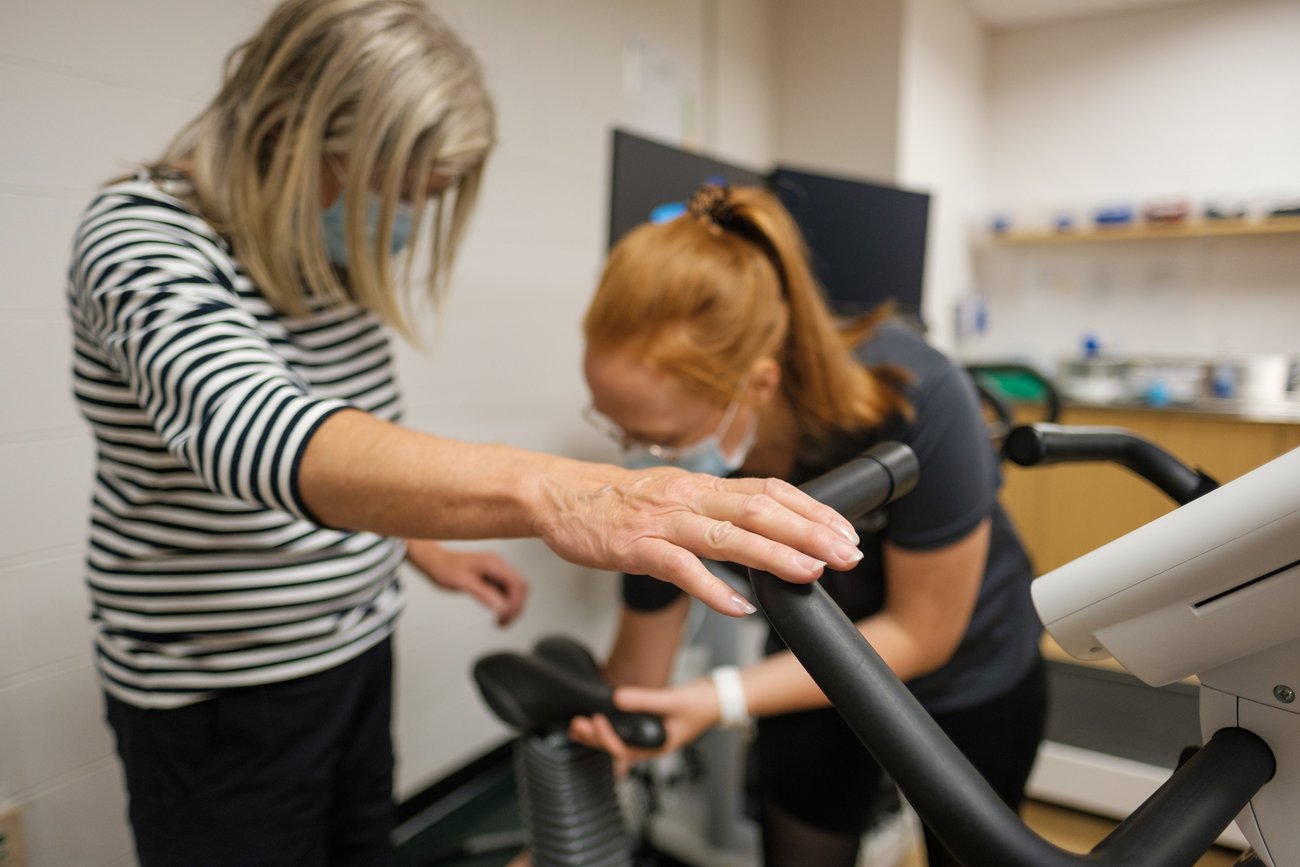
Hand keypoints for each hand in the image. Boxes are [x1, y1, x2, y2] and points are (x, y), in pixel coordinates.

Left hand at [406, 539, 528, 625]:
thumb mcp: (462, 582)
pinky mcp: (491, 578)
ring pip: (514, 591)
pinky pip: (505, 592)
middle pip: (520, 588)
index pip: (517, 584)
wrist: (432, 560)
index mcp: (494, 563)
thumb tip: (502, 607)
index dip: (515, 603)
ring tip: (500, 623)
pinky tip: (496, 614)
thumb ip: (483, 594)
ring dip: (511, 607)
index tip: (505, 617)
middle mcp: (498, 565)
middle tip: (503, 622)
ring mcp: (496, 571)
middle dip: (516, 607)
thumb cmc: (443, 567)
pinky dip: (504, 604)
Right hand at [534, 466, 862, 616]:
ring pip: (727, 535)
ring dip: (773, 555)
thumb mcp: (675, 497)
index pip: (771, 490)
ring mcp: (664, 522)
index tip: (846, 531)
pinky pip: (680, 568)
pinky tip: (739, 606)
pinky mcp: (637, 547)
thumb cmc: (618, 503)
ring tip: (810, 573)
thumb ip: (716, 511)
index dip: (813, 510)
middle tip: (846, 553)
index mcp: (704, 484)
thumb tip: (763, 530)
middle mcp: (690, 496)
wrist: (560, 496)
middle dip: (809, 532)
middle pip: (760, 509)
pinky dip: (712, 588)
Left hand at [568, 678, 721, 765]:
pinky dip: (608, 728)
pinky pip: (623, 731)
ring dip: (596, 736)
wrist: (718, 699)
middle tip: (577, 725)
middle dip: (594, 739)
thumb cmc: (703, 705)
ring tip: (577, 727)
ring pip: (617, 742)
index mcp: (657, 746)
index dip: (607, 738)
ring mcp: (648, 736)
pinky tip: (596, 721)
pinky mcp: (647, 725)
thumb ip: (645, 700)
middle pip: (615, 750)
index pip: (624, 751)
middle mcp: (650, 745)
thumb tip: (618, 698)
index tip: (597, 719)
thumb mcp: (673, 701)